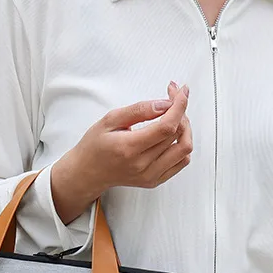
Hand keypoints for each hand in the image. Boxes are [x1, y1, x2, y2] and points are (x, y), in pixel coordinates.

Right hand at [50, 82, 191, 223]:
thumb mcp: (110, 120)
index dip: (179, 106)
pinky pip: (181, 162)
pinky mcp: (155, 181)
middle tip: (170, 99)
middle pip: (177, 135)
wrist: (88, 173)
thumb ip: (139, 110)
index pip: (166, 126)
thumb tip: (165, 104)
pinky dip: (182, 145)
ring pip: (184, 149)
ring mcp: (150, 176)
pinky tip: (171, 136)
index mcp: (129, 148)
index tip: (181, 91)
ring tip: (173, 117)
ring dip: (185, 128)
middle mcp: (142, 165)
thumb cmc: (95, 146)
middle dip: (179, 111)